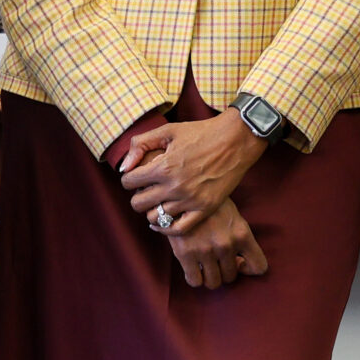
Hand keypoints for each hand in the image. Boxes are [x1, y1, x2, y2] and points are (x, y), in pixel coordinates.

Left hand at [120, 109, 266, 235]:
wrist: (235, 140)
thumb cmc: (200, 132)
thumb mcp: (167, 130)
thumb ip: (139, 145)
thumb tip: (124, 167)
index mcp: (164, 166)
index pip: (128, 182)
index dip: (129, 178)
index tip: (137, 176)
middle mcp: (175, 186)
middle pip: (138, 204)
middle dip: (137, 195)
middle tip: (146, 188)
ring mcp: (191, 200)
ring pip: (155, 217)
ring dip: (152, 209)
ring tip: (158, 199)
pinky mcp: (206, 209)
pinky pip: (178, 229)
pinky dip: (166, 228)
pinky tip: (161, 221)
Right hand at [166, 198, 269, 290]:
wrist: (181, 190)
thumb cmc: (208, 202)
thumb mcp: (232, 214)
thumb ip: (238, 236)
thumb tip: (239, 261)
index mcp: (242, 233)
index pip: (259, 267)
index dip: (248, 268)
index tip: (238, 261)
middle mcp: (226, 244)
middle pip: (231, 277)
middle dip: (224, 271)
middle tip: (216, 260)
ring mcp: (206, 250)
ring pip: (214, 283)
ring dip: (210, 276)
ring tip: (204, 264)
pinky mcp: (186, 254)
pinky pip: (195, 281)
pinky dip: (195, 278)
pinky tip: (193, 267)